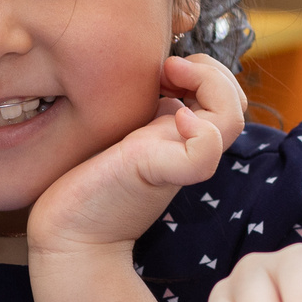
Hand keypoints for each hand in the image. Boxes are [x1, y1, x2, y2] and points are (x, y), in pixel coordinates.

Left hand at [28, 54, 245, 254]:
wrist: (66, 234)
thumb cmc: (86, 182)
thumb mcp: (119, 130)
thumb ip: (143, 108)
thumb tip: (160, 72)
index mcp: (177, 135)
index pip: (224, 97)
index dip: (207, 71)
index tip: (165, 67)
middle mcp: (183, 147)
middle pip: (235, 105)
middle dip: (213, 72)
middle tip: (171, 68)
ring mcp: (175, 161)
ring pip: (230, 120)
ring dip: (212, 86)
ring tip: (171, 78)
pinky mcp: (157, 174)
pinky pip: (202, 154)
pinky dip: (199, 131)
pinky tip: (172, 117)